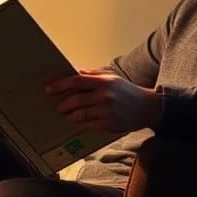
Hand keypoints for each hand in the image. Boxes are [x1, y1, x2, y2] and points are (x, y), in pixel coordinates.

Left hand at [46, 69, 161, 133]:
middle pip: (75, 100)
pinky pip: (88, 124)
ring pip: (79, 114)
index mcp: (104, 82)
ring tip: (65, 115)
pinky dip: (79, 122)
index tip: (49, 89)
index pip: (77, 81)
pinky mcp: (108, 124)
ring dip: (69, 116)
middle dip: (63, 104)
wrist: (147, 107)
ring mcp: (106, 111)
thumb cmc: (127, 91)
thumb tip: (74, 72)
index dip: (61, 85)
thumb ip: (93, 75)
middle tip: (58, 106)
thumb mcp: (112, 78)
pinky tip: (77, 121)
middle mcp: (105, 96)